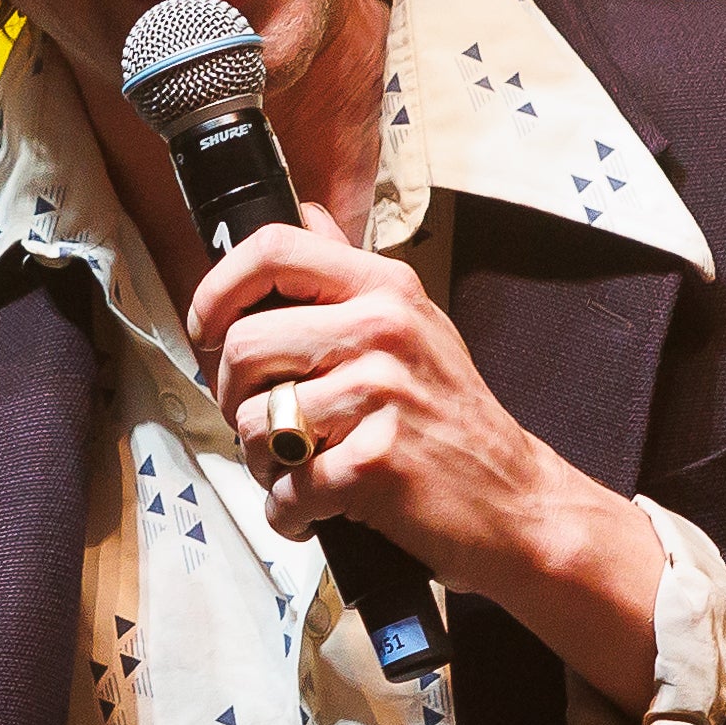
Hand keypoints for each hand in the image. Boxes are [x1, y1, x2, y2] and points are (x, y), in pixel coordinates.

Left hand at [191, 207, 665, 698]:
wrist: (518, 502)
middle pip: (243, 345)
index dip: (217, 290)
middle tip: (260, 425)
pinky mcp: (376, 462)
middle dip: (231, 397)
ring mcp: (382, 394)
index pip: (273, 250)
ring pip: (255, 423)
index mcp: (385, 289)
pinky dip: (289, 511)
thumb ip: (348, 275)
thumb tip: (305, 213)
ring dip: (262, 463)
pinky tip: (315, 510)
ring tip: (300, 471)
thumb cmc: (453, 420)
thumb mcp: (415, 325)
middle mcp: (384, 329)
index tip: (207, 330)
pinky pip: (287, 488)